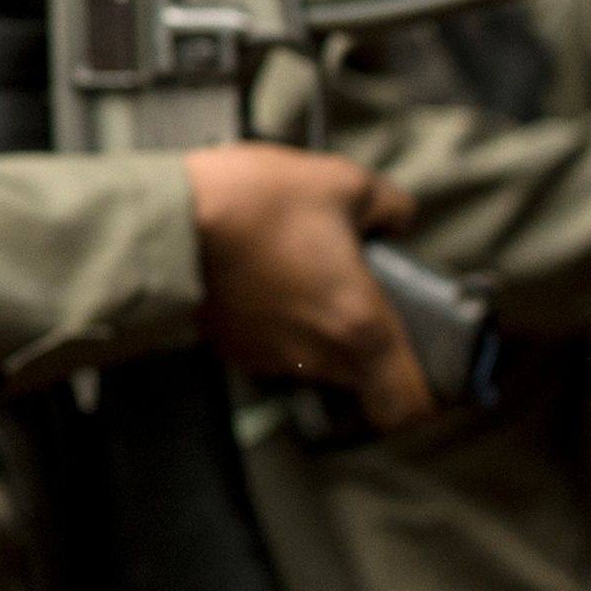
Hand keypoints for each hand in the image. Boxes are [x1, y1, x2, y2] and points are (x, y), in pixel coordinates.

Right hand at [181, 143, 433, 429]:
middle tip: (356, 293)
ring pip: (314, 360)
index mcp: (360, 326)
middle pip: (361, 378)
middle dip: (365, 344)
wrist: (168, 218)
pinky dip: (275, 321)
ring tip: (300, 273)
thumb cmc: (260, 203)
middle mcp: (318, 355)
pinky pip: (271, 345)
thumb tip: (398, 221)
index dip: (422, 395)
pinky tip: (262, 274)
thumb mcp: (341, 182)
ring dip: (317, 329)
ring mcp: (269, 356)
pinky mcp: (229, 347)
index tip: (419, 365)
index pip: (407, 408)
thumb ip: (389, 207)